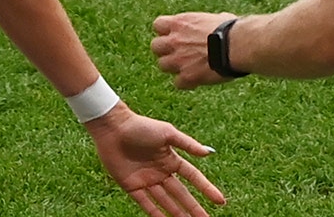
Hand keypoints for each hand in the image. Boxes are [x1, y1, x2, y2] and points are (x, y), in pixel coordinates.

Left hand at [86, 103, 225, 216]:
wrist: (112, 127)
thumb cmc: (140, 126)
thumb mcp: (167, 133)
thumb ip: (187, 144)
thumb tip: (209, 153)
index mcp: (170, 159)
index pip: (193, 177)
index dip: (206, 188)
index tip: (221, 201)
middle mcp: (160, 172)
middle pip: (181, 194)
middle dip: (194, 208)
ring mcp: (146, 180)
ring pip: (165, 201)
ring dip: (177, 213)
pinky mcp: (131, 185)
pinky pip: (146, 202)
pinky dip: (155, 213)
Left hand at [152, 12, 236, 88]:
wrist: (239, 46)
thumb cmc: (233, 30)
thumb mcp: (218, 18)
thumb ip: (209, 21)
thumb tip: (219, 19)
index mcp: (180, 23)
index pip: (158, 25)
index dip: (166, 32)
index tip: (175, 35)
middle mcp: (174, 40)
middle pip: (155, 46)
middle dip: (165, 50)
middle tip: (179, 53)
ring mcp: (178, 59)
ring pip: (162, 65)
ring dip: (173, 67)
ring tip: (188, 67)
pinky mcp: (187, 76)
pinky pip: (178, 83)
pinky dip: (186, 83)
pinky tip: (197, 80)